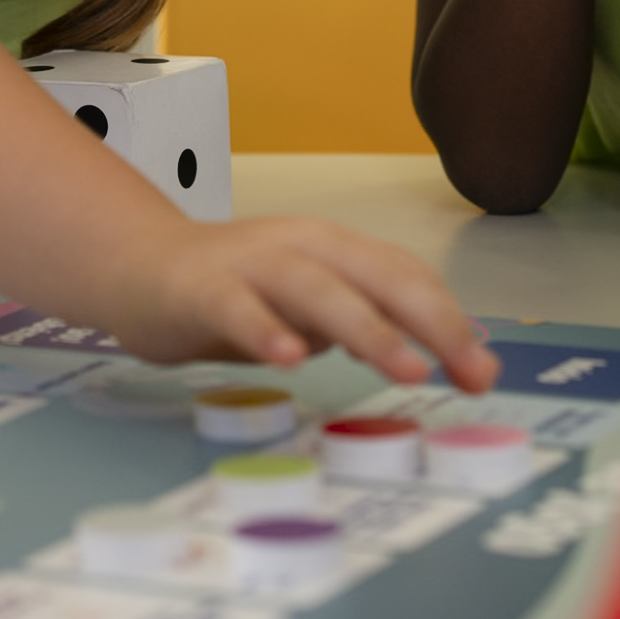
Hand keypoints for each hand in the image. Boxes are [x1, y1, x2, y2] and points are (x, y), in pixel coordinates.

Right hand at [104, 215, 498, 392]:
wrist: (135, 266)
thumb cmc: (231, 292)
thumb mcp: (307, 308)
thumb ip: (359, 323)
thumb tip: (430, 351)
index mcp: (333, 250)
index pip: (405, 277)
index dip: (449, 320)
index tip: (483, 372)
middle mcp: (300, 246)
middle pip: (377, 276)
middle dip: (431, 323)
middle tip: (470, 372)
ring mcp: (251, 263)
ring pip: (318, 289)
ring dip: (367, 327)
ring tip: (407, 368)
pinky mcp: (202, 287)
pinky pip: (238, 307)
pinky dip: (266, 330)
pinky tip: (290, 359)